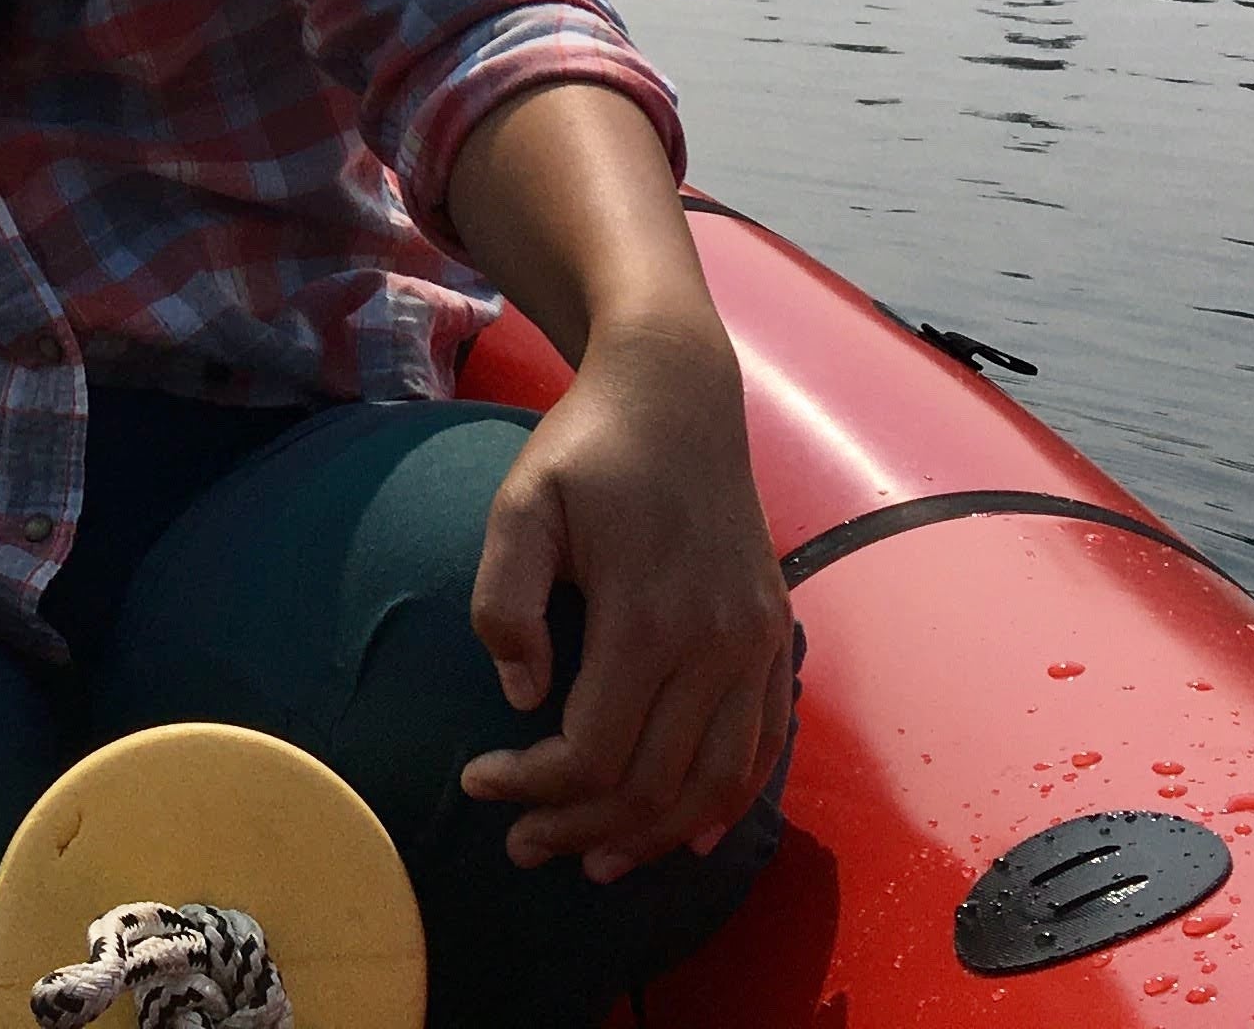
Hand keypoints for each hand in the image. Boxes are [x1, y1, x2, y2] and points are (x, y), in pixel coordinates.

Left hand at [455, 317, 792, 880]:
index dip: (532, 786)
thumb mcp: (522, 503)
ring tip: (594, 861)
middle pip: (654, 783)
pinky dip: (729, 801)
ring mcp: (758, 641)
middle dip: (581, 828)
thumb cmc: (587, 447)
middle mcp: (717, 640)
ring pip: (715, 781)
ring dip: (653, 835)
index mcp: (649, 614)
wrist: (676, 391)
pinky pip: (764, 743)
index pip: (593, 750)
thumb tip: (520, 695)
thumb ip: (506, 599)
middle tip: (522, 844)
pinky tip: (687, 835)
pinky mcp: (776, 633)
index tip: (476, 783)